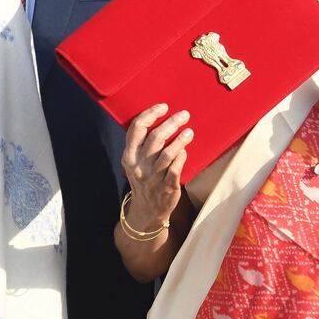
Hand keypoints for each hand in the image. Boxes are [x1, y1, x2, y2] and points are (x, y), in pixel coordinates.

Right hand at [120, 104, 192, 230]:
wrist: (146, 211)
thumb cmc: (144, 179)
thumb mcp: (136, 163)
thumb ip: (144, 144)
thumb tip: (163, 118)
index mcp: (129, 156)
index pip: (136, 129)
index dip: (150, 114)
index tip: (164, 106)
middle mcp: (139, 166)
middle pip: (155, 138)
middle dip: (171, 123)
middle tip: (184, 115)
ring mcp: (152, 177)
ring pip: (167, 153)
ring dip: (180, 139)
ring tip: (189, 131)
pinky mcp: (166, 186)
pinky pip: (175, 168)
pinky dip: (182, 157)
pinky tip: (186, 150)